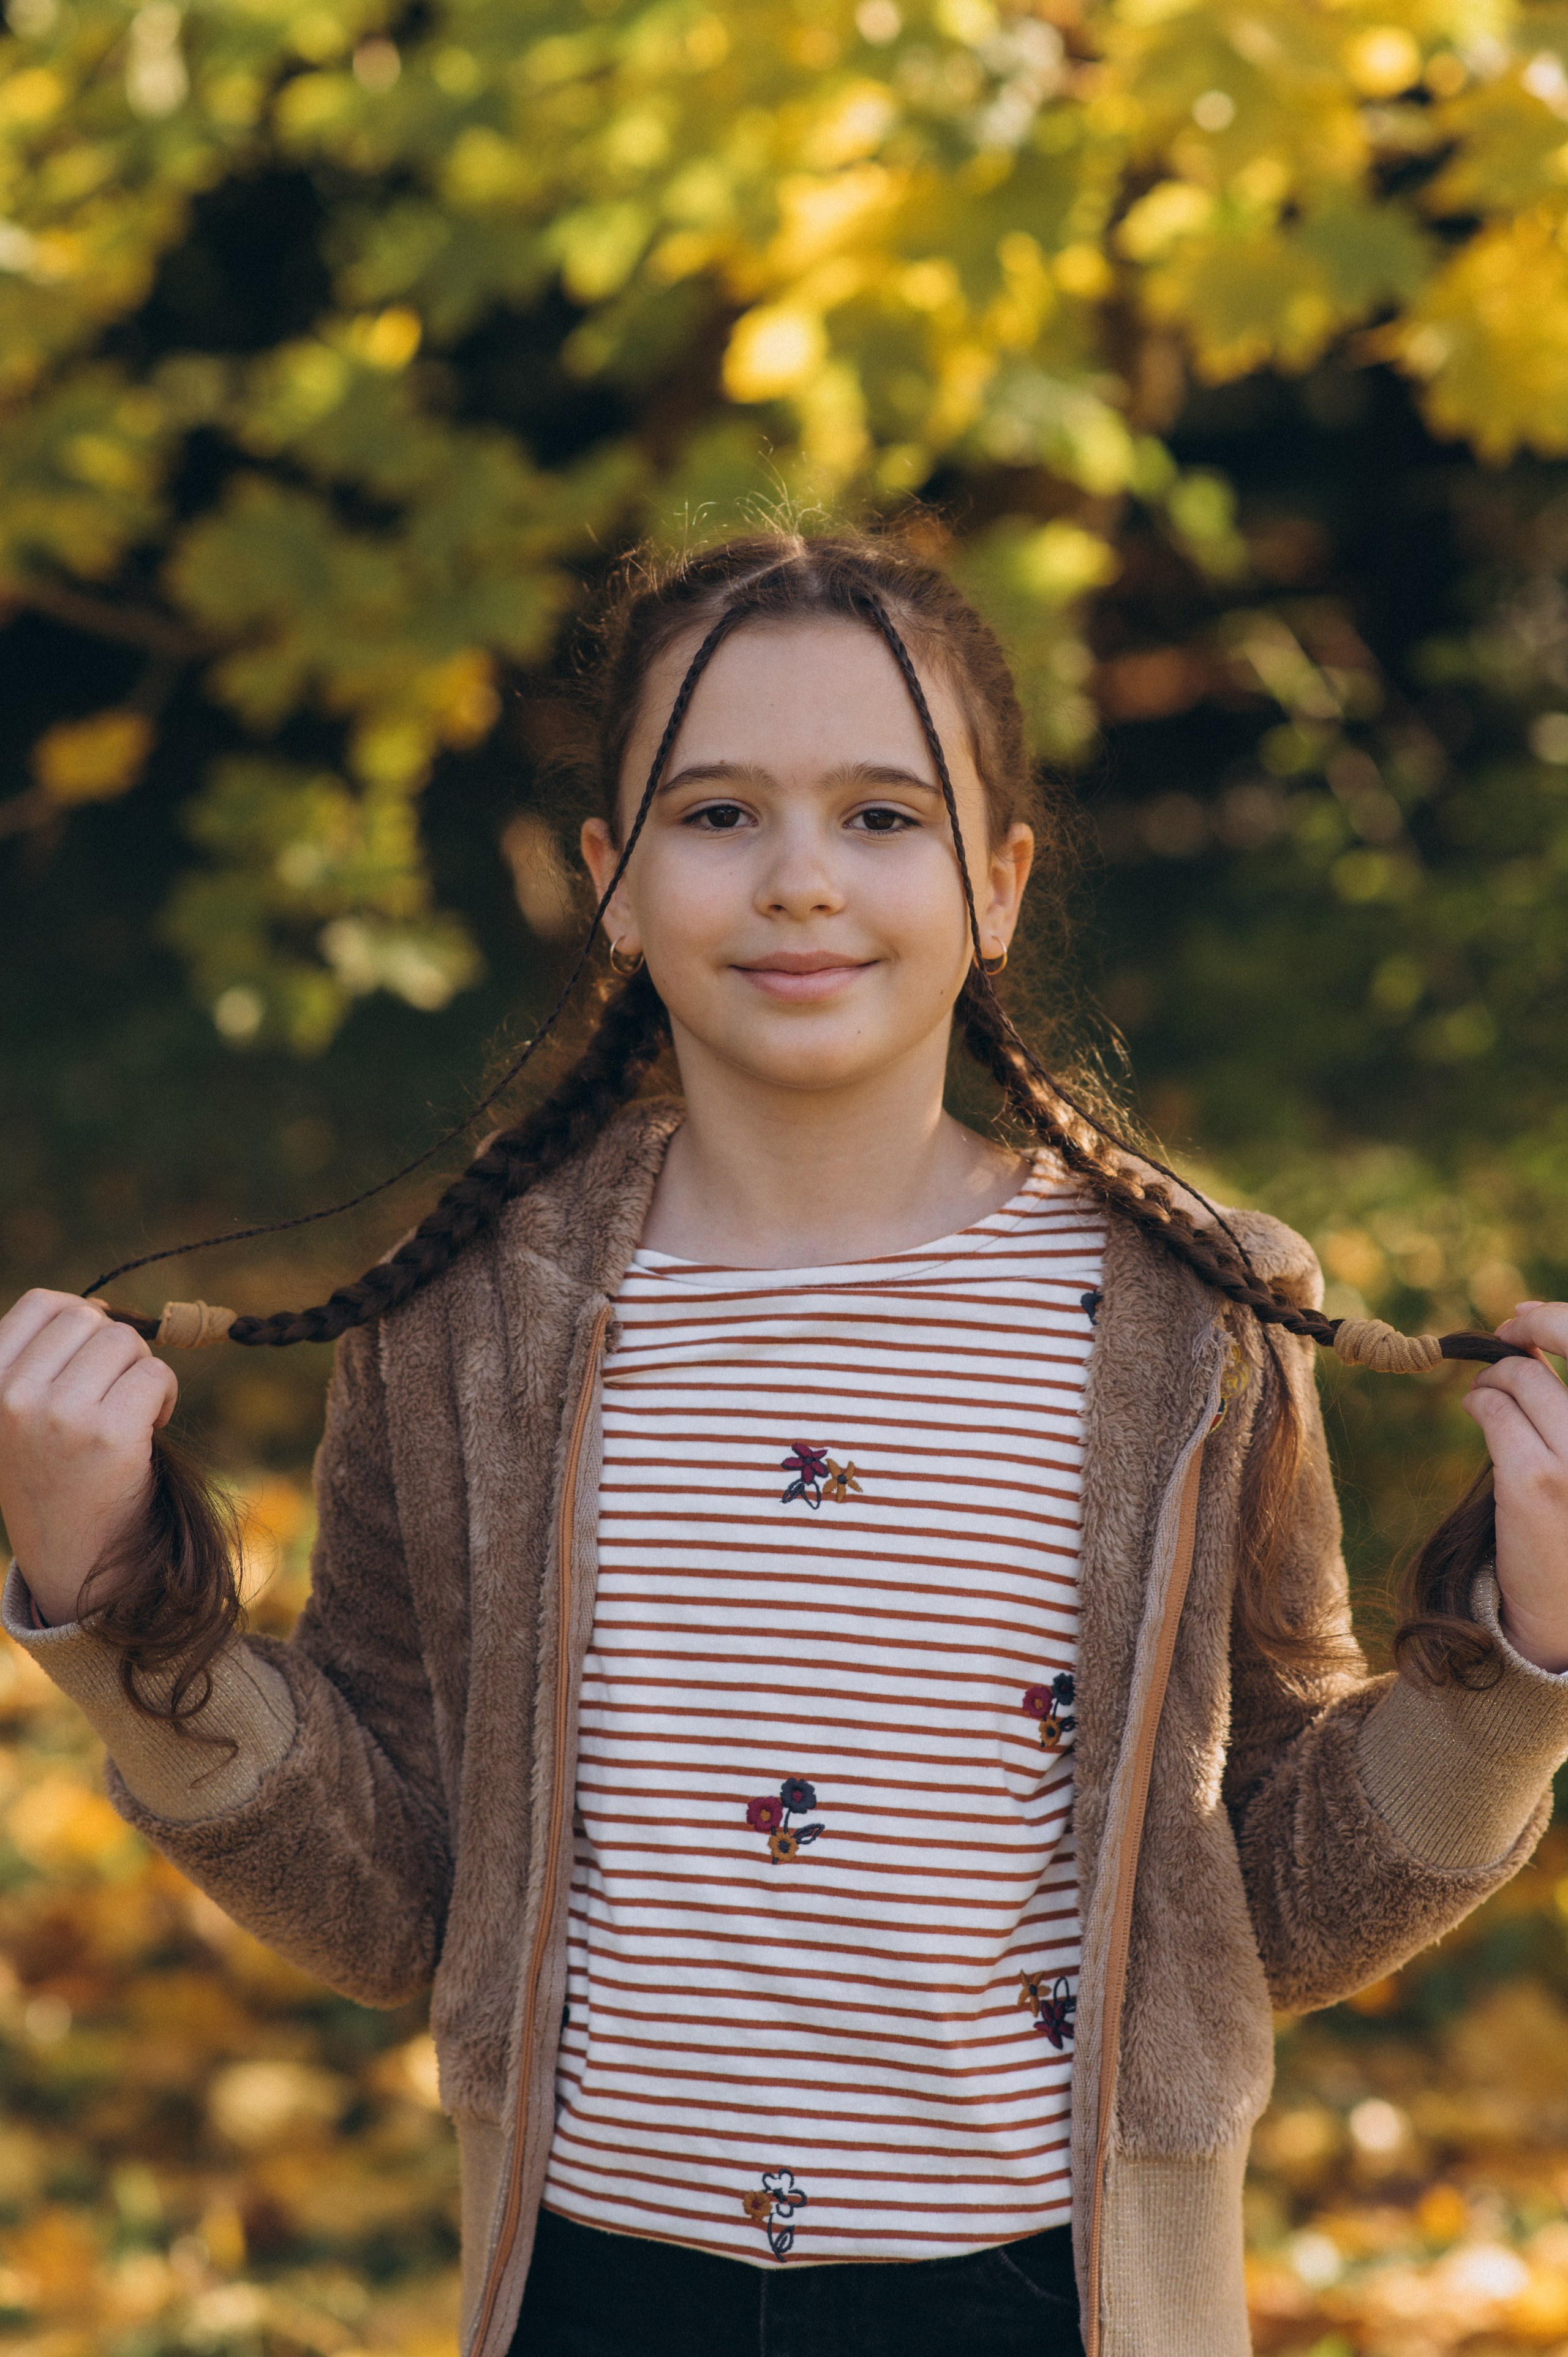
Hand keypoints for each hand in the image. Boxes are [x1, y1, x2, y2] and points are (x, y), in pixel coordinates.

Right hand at [0, 1290, 176, 1626]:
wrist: (72, 1557)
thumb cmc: (55, 1475)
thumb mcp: (22, 1413)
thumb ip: (44, 1360)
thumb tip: (97, 1308)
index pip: (41, 1303)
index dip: (82, 1318)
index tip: (92, 1358)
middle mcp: (13, 1397)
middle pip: (89, 1318)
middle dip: (115, 1348)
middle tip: (115, 1393)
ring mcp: (59, 1415)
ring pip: (124, 1341)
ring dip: (141, 1370)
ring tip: (130, 1413)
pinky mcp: (108, 1435)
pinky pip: (155, 1374)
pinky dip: (165, 1395)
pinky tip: (149, 1429)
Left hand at [1464, 1302, 1567, 1671]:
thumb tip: (1530, 1335)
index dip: (1555, 1321)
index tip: (1524, 1318)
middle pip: (1550, 1368)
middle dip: (1512, 1360)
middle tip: (1493, 1371)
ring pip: (1521, 1382)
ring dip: (1492, 1383)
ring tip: (1485, 1400)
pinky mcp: (1540, 1481)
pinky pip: (1494, 1412)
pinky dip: (1479, 1405)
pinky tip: (1478, 1414)